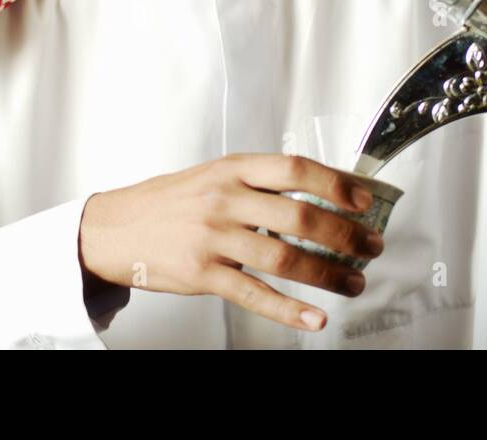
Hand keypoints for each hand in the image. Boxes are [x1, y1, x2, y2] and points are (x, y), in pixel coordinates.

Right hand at [77, 153, 384, 331]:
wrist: (115, 228)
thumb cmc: (170, 201)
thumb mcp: (214, 175)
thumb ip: (260, 182)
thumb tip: (320, 192)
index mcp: (232, 169)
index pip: (295, 169)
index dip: (336, 184)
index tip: (364, 200)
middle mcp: (224, 200)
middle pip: (299, 217)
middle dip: (345, 235)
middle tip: (371, 246)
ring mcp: (213, 239)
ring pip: (284, 258)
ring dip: (328, 274)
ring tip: (354, 282)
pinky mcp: (202, 275)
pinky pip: (254, 294)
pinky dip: (290, 310)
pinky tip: (314, 317)